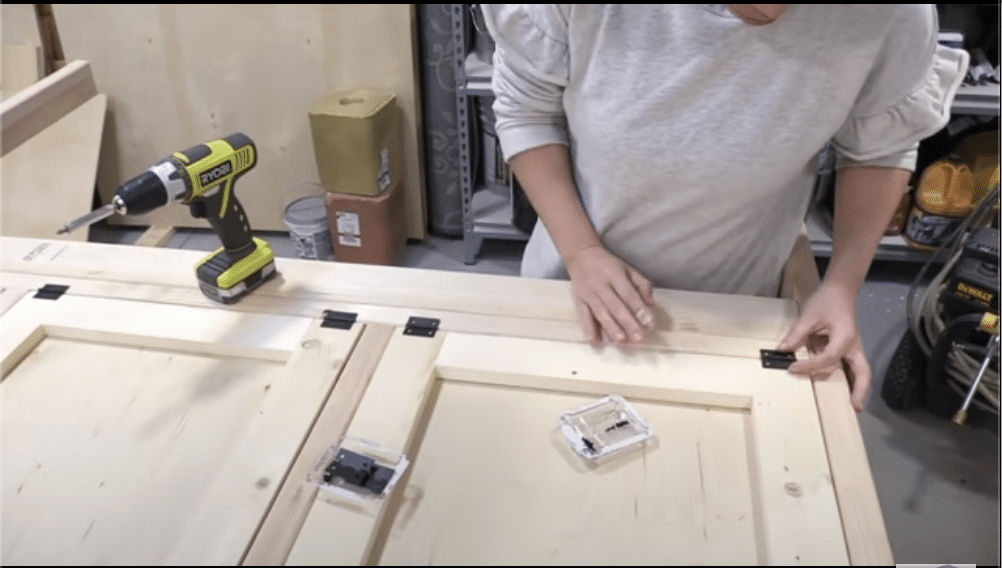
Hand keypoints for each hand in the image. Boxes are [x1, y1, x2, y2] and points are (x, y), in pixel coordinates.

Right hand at [565, 244, 655, 347]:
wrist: (581, 256)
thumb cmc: (608, 265)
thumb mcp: (628, 268)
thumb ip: (641, 285)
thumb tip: (650, 305)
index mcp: (614, 274)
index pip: (628, 294)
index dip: (639, 309)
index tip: (650, 323)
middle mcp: (600, 284)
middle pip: (615, 306)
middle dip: (628, 323)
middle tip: (639, 337)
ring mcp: (587, 294)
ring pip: (600, 313)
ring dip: (611, 328)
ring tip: (621, 341)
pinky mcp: (577, 301)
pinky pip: (583, 317)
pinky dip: (589, 331)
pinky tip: (596, 343)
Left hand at [776, 283, 871, 411]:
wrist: (839, 291)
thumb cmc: (826, 301)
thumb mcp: (809, 315)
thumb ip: (796, 334)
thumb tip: (781, 350)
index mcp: (845, 337)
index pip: (828, 358)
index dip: (810, 366)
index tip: (792, 368)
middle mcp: (853, 346)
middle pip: (862, 371)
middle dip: (860, 390)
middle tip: (854, 408)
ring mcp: (854, 348)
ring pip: (861, 371)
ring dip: (858, 388)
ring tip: (852, 406)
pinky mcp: (849, 349)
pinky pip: (853, 367)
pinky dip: (852, 380)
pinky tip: (844, 390)